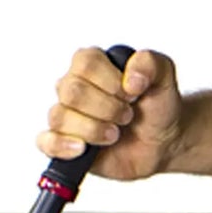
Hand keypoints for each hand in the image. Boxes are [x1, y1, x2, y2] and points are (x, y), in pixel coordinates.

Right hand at [38, 46, 183, 181]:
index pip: (86, 63)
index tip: (132, 94)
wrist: (162, 143)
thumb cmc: (157, 108)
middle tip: (127, 116)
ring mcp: (67, 115)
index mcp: (92, 65)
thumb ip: (152, 64)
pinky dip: (62, 146)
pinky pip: (46, 142)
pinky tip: (83, 149)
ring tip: (115, 134)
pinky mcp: (64, 142)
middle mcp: (73, 87)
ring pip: (59, 117)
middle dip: (107, 108)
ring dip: (94, 129)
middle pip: (71, 92)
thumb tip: (131, 79)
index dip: (111, 82)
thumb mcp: (165, 79)